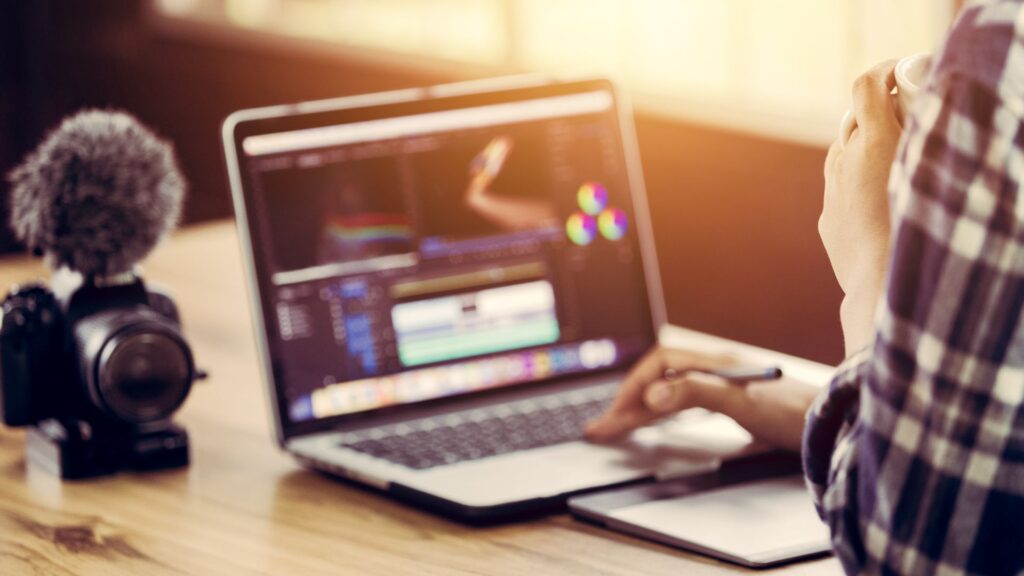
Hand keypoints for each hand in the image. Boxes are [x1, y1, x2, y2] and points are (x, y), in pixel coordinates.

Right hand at [586, 346, 821, 450]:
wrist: (835, 424)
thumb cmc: (795, 413)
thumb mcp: (742, 403)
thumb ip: (697, 393)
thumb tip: (655, 394)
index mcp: (716, 362)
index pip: (661, 364)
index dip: (636, 387)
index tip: (619, 414)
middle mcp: (717, 370)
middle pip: (661, 379)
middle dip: (629, 401)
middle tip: (602, 428)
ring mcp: (724, 386)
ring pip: (669, 393)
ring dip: (641, 409)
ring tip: (615, 427)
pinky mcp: (732, 404)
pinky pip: (684, 404)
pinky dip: (662, 414)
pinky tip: (654, 422)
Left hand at [821, 60, 901, 355]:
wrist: (885, 289)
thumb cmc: (923, 230)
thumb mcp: (935, 172)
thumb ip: (926, 137)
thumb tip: (924, 116)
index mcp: (874, 142)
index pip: (866, 87)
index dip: (882, 74)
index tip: (899, 72)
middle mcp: (844, 163)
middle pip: (853, 121)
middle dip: (876, 113)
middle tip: (905, 116)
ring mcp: (832, 192)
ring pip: (841, 155)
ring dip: (862, 149)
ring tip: (891, 157)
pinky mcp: (827, 220)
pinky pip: (837, 189)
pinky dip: (853, 183)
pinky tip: (876, 197)